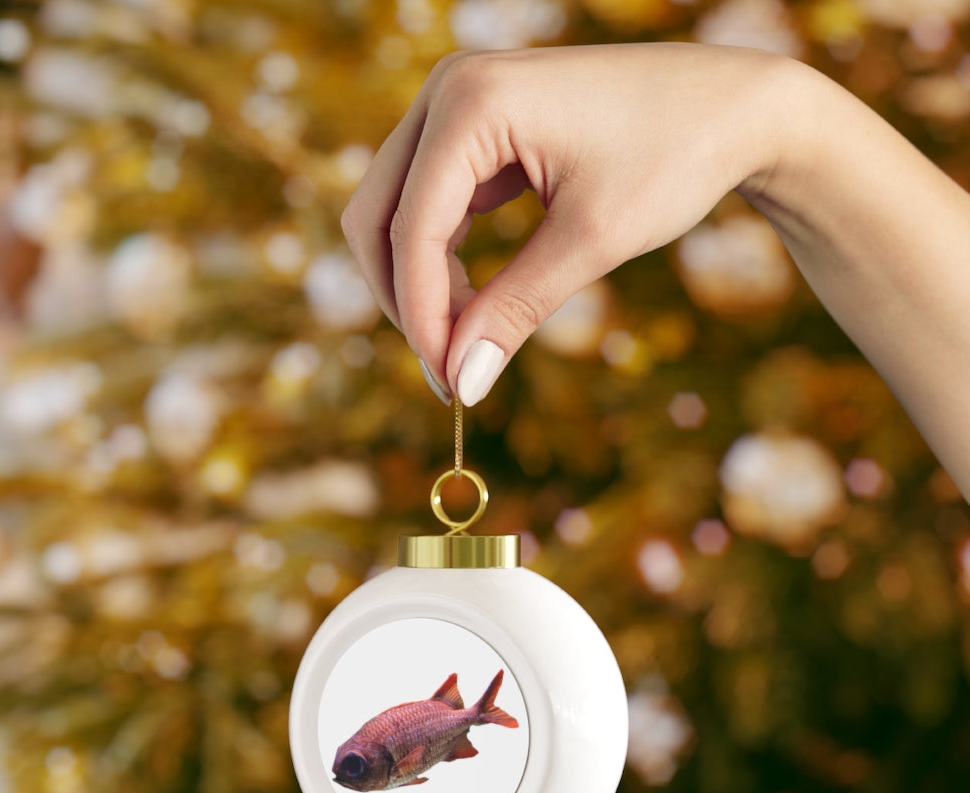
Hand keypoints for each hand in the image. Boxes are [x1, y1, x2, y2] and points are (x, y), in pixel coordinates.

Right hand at [341, 43, 789, 404]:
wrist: (733, 107)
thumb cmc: (674, 157)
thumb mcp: (591, 242)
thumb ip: (515, 310)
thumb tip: (463, 382)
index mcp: (471, 103)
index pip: (411, 230)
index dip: (422, 317)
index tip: (450, 383)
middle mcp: (448, 91)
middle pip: (376, 216)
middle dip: (405, 300)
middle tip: (449, 369)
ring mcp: (458, 105)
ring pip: (396, 213)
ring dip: (420, 283)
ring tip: (469, 342)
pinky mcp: (475, 128)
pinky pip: (430, 204)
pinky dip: (442, 259)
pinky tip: (476, 303)